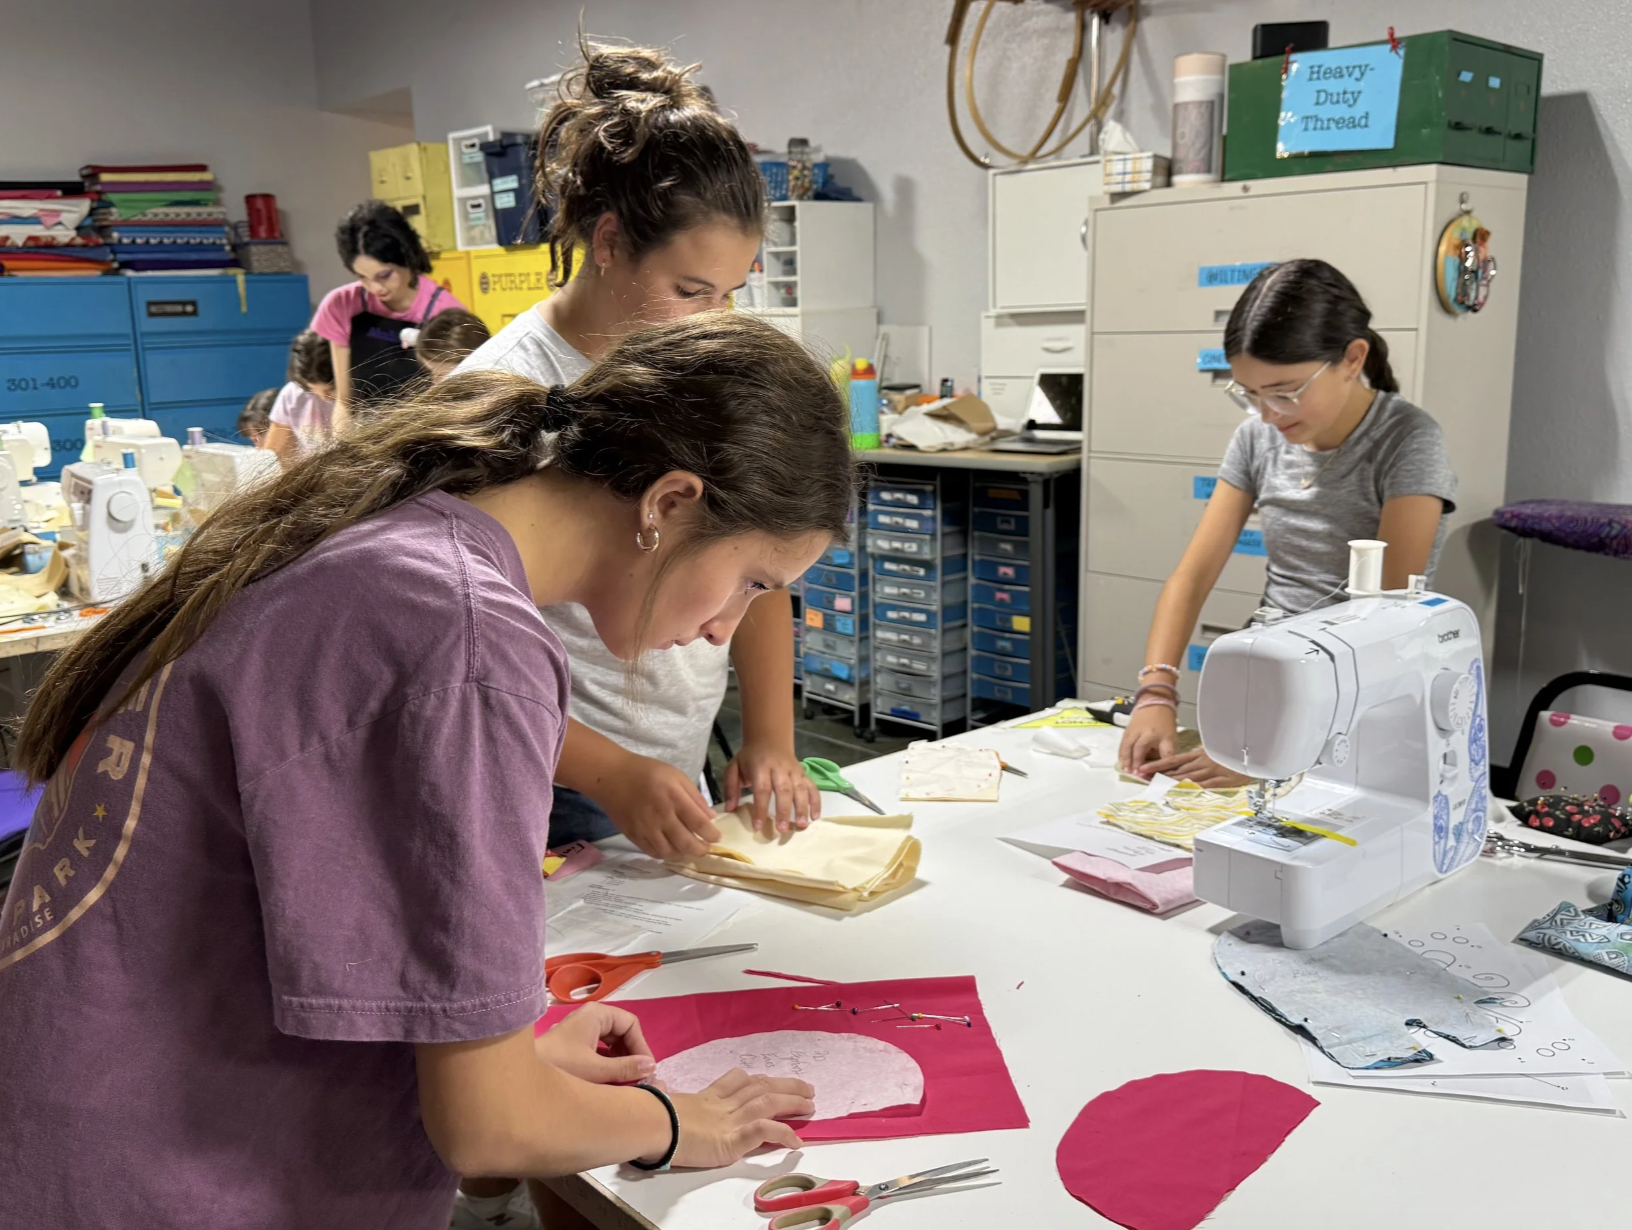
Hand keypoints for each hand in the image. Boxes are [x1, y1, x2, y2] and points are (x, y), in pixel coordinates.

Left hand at [535, 1003, 655, 1084]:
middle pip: (622, 1033)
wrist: (519, 1076)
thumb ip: (626, 1069)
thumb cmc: (560, 1067)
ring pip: (611, 1043)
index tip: (647, 1070)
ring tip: (626, 1082)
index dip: (642, 1046)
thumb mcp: (596, 1070)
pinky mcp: (573, 1046)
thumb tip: (652, 1066)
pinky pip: (599, 1051)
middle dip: (631, 1055)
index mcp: (597, 1014)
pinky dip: (608, 1064)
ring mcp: (580, 1031)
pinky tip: (610, 1081)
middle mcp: (590, 1018)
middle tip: (639, 1078)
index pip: (631, 1024)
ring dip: (620, 1061)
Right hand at [599, 752, 720, 859]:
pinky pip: (653, 852)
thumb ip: (695, 797)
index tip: (716, 837)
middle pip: (686, 843)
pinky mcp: (633, 836)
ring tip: (687, 848)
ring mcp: (646, 829)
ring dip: (683, 853)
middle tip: (705, 847)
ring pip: (670, 852)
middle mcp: (661, 816)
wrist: (612, 777)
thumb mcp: (676, 776)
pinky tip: (670, 847)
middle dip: (700, 849)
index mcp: (674, 798)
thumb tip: (711, 817)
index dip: (711, 834)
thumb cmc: (647, 772)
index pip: (699, 823)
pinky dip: (665, 853)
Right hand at [663, 1069, 814, 1168]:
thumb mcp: (662, 1100)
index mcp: (707, 1097)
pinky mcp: (732, 1140)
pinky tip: (797, 1141)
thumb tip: (657, 1084)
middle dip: (786, 1086)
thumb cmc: (651, 1115)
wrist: (651, 1125)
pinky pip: (764, 1132)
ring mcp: (729, 1121)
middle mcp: (722, 1105)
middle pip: (760, 1087)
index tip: (768, 1079)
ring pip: (768, 1103)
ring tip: (811, 1106)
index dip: (756, 1080)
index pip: (737, 1081)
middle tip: (806, 1088)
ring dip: (792, 1103)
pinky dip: (783, 1134)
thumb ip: (665, 1093)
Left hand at [725, 741, 818, 835]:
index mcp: (761, 767)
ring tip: (802, 826)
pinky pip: (812, 787)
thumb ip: (730, 787)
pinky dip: (816, 801)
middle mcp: (780, 768)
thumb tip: (730, 809)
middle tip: (782, 830)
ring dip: (803, 808)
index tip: (758, 826)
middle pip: (784, 790)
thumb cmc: (750, 757)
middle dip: (784, 811)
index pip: (762, 789)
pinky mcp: (803, 773)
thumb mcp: (734, 767)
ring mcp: (794, 770)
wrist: (768, 738)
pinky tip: (815, 817)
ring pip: (801, 789)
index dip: (760, 808)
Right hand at [1118, 704, 1177, 774]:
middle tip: (1133, 774)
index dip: (1145, 762)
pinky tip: (1122, 761)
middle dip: (1133, 762)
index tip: (1142, 774)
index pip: (1148, 751)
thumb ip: (1166, 754)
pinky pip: (1122, 743)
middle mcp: (1141, 733)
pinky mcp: (1126, 730)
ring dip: (1125, 759)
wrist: (1155, 704)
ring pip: (1126, 746)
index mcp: (1153, 735)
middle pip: (1134, 749)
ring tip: (1125, 770)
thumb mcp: (1170, 739)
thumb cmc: (1165, 724)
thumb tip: (1160, 769)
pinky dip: (1121, 753)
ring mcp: (1132, 731)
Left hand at [1139, 747, 1253, 788]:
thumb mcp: (1212, 753)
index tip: (1144, 768)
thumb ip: (1198, 759)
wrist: (1253, 754)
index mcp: (1199, 754)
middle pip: (1176, 770)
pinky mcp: (1222, 780)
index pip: (1173, 760)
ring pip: (1187, 777)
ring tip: (1154, 785)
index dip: (1157, 764)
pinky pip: (1205, 785)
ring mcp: (1212, 771)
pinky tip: (1181, 792)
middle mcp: (1202, 762)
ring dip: (1170, 782)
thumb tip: (1182, 766)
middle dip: (1158, 774)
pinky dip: (1192, 788)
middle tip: (1142, 777)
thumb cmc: (1232, 754)